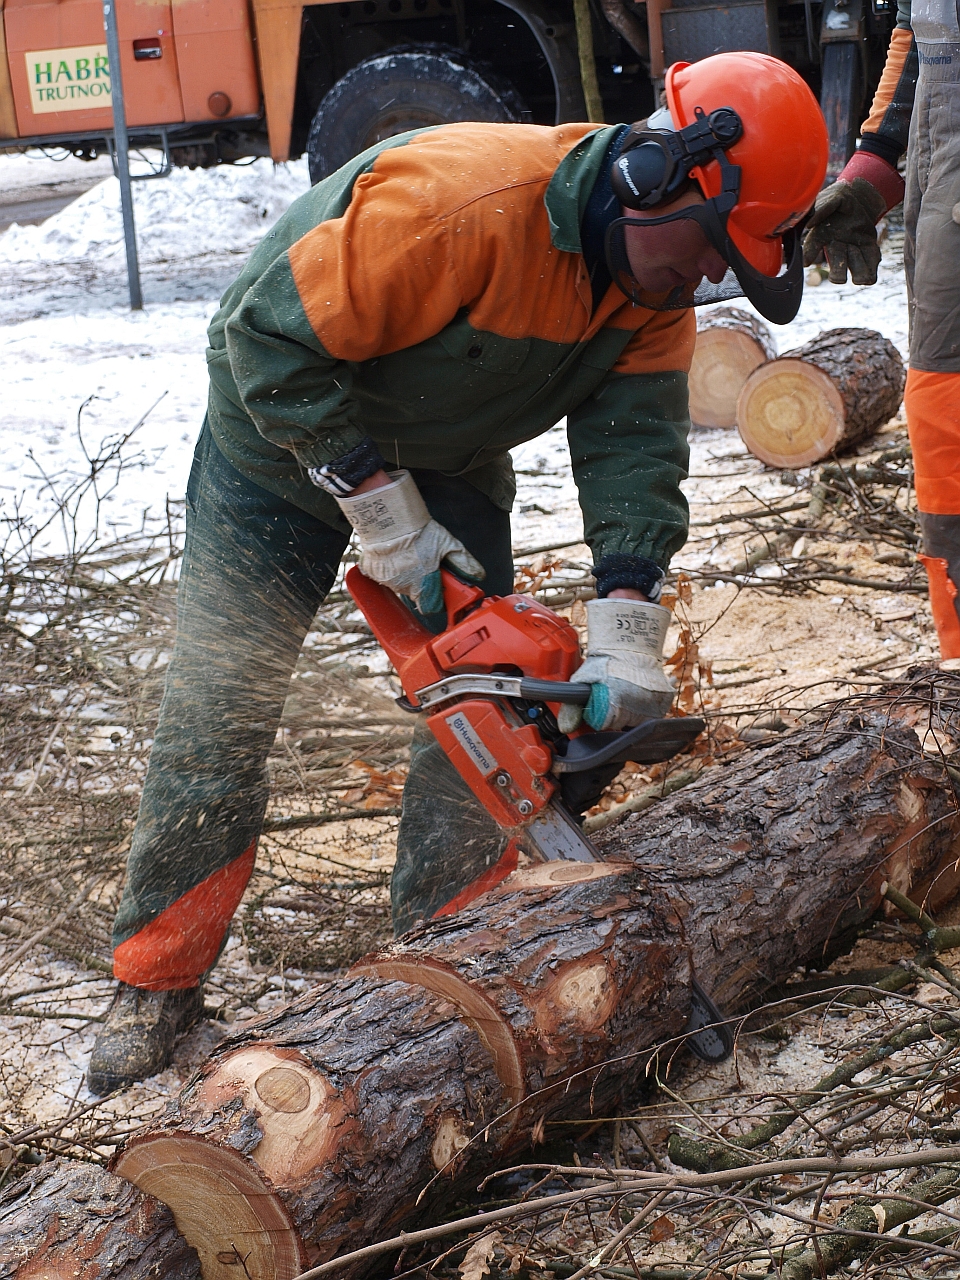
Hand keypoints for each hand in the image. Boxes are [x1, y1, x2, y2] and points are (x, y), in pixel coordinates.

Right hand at [336, 469, 483, 612]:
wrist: (390, 517)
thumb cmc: (419, 530)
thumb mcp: (448, 543)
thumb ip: (464, 562)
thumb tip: (478, 575)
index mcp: (424, 584)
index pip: (432, 607)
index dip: (437, 599)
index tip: (439, 588)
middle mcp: (404, 587)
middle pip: (417, 595)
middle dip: (423, 584)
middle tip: (425, 565)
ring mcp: (387, 581)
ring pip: (400, 586)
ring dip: (406, 577)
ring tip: (410, 556)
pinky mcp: (372, 572)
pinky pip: (383, 576)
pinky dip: (388, 569)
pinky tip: (394, 555)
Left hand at [558, 598, 674, 732]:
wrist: (633, 644)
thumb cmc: (608, 660)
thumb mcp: (584, 678)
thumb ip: (573, 704)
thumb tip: (565, 726)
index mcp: (615, 703)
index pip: (604, 724)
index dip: (599, 715)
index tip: (599, 704)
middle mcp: (635, 706)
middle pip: (620, 723)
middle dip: (614, 713)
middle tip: (612, 696)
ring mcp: (651, 705)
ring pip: (636, 720)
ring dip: (630, 711)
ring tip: (624, 693)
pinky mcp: (663, 701)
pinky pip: (651, 714)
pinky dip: (645, 708)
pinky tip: (637, 695)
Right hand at [802, 153, 900, 285]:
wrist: (862, 196)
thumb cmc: (843, 196)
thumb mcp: (834, 197)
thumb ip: (824, 207)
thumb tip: (811, 223)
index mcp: (824, 233)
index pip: (814, 245)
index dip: (810, 253)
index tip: (808, 262)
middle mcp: (837, 244)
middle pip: (836, 260)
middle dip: (837, 272)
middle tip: (838, 280)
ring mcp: (852, 246)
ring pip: (854, 263)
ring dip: (857, 273)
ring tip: (862, 281)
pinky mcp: (867, 244)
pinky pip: (870, 257)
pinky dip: (871, 267)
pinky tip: (872, 277)